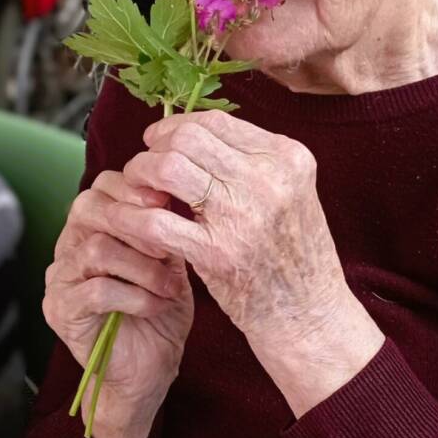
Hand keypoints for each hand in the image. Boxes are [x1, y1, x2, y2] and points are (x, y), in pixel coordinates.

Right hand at [44, 171, 193, 437]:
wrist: (148, 372)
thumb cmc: (159, 315)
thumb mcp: (169, 264)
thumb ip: (165, 231)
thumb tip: (178, 195)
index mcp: (92, 230)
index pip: (102, 187)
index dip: (135, 190)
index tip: (169, 206)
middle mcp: (68, 249)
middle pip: (86, 207)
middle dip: (135, 223)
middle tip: (167, 246)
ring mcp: (60, 281)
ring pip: (96, 249)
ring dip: (142, 267)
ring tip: (168, 286)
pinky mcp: (61, 312)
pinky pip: (97, 291)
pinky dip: (135, 296)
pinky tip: (156, 305)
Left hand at [114, 111, 384, 416]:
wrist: (308, 315)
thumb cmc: (294, 255)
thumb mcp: (291, 193)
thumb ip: (251, 163)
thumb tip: (189, 136)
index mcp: (288, 158)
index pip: (216, 122)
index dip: (177, 126)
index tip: (160, 142)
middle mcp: (268, 179)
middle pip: (187, 138)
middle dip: (154, 150)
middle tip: (145, 169)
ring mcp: (243, 215)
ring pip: (167, 168)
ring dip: (141, 177)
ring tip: (141, 194)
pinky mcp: (217, 254)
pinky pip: (155, 221)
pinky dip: (131, 218)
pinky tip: (129, 224)